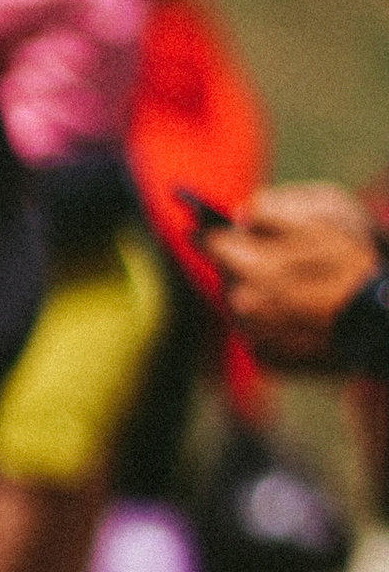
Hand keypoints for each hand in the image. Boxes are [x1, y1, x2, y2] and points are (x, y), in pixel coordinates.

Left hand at [209, 181, 382, 367]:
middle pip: (227, 276)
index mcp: (250, 267)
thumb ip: (272, 212)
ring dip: (254, 294)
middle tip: (266, 258)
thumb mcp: (318, 224)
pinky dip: (270, 322)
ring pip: (240, 306)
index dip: (211, 232)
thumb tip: (241, 214)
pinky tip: (297, 315)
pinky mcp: (267, 359)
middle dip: (240, 264)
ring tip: (290, 288)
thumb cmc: (354, 269)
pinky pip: (257, 334)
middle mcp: (243, 305)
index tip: (200, 227)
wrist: (380, 325)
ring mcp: (253, 336)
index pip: (212, 243)